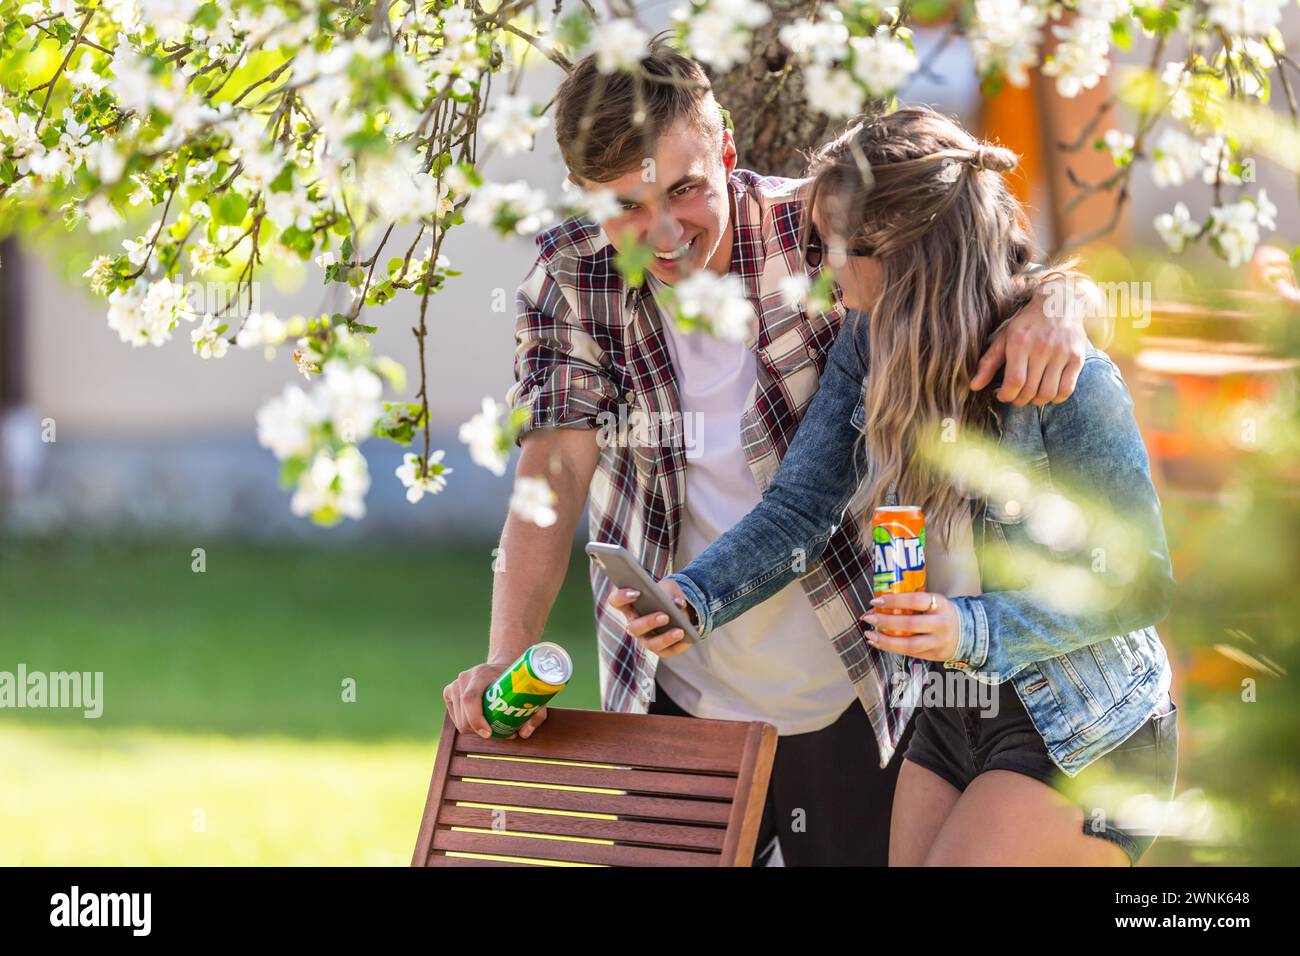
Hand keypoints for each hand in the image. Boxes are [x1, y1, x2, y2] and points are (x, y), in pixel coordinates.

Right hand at [442, 659, 549, 739]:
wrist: (501, 666)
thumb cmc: (516, 681)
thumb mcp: (529, 692)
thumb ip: (535, 713)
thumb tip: (524, 733)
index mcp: (481, 673)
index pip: (470, 699)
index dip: (476, 719)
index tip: (489, 733)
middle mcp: (464, 678)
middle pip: (464, 715)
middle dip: (479, 730)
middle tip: (496, 732)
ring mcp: (454, 685)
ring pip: (459, 721)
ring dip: (474, 729)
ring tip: (490, 726)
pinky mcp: (449, 692)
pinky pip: (455, 718)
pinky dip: (467, 724)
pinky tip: (480, 720)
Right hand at [606, 580, 692, 657]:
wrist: (678, 607)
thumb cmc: (667, 594)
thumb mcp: (670, 587)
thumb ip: (671, 591)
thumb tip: (678, 604)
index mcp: (629, 606)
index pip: (616, 601)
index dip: (622, 597)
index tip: (637, 592)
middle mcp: (633, 625)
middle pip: (634, 627)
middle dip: (649, 622)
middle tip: (664, 616)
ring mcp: (645, 639)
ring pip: (650, 643)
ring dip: (665, 638)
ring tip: (680, 631)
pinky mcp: (660, 649)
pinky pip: (667, 651)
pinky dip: (678, 646)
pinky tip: (688, 640)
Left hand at [861, 591, 959, 662]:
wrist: (966, 632)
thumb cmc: (939, 614)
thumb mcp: (931, 603)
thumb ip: (909, 604)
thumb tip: (876, 605)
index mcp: (940, 604)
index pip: (915, 600)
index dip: (894, 600)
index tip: (876, 601)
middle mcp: (941, 623)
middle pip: (909, 624)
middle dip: (885, 621)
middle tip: (868, 618)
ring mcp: (939, 641)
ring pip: (909, 644)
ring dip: (885, 640)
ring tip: (870, 635)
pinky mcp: (935, 655)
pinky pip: (910, 653)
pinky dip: (891, 648)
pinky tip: (878, 643)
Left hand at [971, 275, 1088, 405]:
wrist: (1059, 303)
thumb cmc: (1027, 323)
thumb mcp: (1004, 337)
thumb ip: (989, 362)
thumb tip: (973, 386)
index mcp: (1020, 343)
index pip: (1014, 382)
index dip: (1006, 395)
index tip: (1002, 395)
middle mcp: (1042, 348)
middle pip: (1030, 390)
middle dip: (1019, 400)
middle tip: (1015, 396)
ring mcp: (1062, 353)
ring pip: (1048, 393)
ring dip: (1036, 401)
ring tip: (1031, 395)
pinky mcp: (1077, 358)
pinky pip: (1066, 389)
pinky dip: (1056, 398)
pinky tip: (1048, 393)